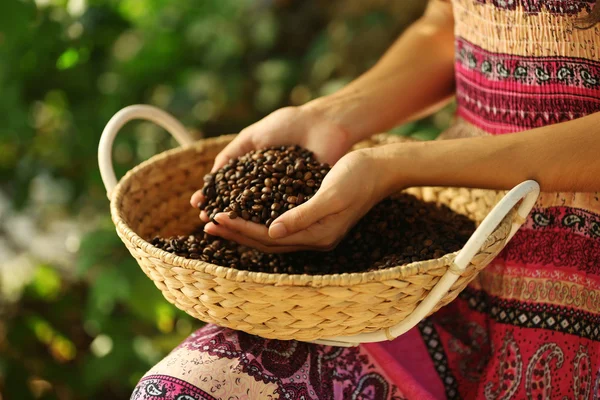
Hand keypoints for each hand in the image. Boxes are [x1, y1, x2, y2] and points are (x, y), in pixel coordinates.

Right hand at [190, 103, 353, 218]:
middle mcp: (267, 188)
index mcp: (255, 174)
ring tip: (222, 228)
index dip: (213, 198)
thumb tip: (212, 175)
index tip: (197, 206)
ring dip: (240, 224)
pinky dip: (269, 222)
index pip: (229, 190)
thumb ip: (233, 153)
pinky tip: (254, 228)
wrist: (322, 123)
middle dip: (222, 215)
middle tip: (206, 222)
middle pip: (241, 207)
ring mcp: (285, 197)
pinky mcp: (303, 202)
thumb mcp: (254, 137)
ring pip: (260, 216)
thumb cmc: (289, 124)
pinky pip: (284, 215)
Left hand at [203, 148, 394, 252]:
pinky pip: (280, 224)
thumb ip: (303, 215)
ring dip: (245, 228)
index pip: (270, 238)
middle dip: (237, 232)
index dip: (241, 229)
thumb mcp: (332, 194)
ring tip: (220, 219)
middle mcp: (315, 238)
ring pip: (271, 235)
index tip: (216, 216)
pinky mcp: (315, 217)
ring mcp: (316, 230)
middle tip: (207, 222)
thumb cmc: (359, 176)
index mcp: (318, 235)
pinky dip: (259, 220)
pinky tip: (247, 211)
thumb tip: (271, 232)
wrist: (382, 168)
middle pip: (267, 241)